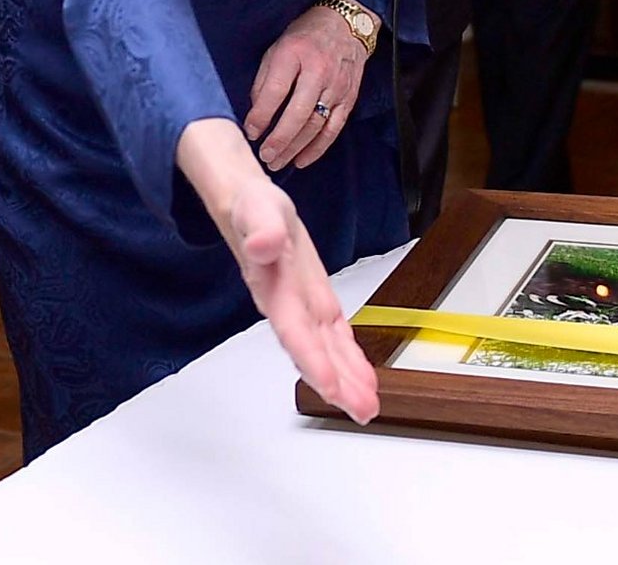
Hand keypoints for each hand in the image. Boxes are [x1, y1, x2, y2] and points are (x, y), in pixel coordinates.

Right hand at [229, 173, 378, 422]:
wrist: (248, 206)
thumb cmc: (251, 208)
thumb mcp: (255, 209)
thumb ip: (261, 229)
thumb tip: (263, 244)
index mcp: (272, 288)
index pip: (293, 331)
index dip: (312, 361)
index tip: (331, 388)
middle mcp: (287, 306)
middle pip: (313, 352)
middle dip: (337, 385)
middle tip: (362, 411)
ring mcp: (302, 308)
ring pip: (327, 350)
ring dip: (347, 379)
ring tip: (368, 406)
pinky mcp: (315, 301)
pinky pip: (334, 335)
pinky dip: (349, 357)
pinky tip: (363, 377)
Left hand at [245, 3, 370, 171]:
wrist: (344, 24)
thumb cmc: (304, 37)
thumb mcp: (276, 48)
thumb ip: (264, 80)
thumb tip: (256, 115)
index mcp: (294, 53)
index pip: (275, 91)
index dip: (261, 116)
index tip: (250, 132)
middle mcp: (318, 70)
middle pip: (298, 113)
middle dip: (279, 139)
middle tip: (265, 156)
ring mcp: (337, 85)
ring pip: (316, 125)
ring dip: (295, 148)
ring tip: (277, 162)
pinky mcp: (349, 97)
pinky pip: (334, 128)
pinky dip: (317, 148)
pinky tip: (302, 160)